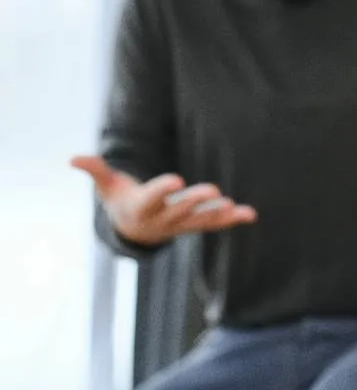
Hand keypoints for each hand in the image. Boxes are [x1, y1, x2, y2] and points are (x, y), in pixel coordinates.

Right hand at [71, 155, 256, 245]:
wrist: (132, 231)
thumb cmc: (120, 200)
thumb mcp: (108, 187)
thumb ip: (96, 171)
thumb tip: (73, 159)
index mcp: (141, 208)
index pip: (152, 199)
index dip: (163, 190)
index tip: (176, 179)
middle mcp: (162, 220)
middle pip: (180, 211)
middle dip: (196, 202)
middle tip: (213, 190)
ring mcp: (180, 225)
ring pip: (200, 221)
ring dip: (218, 215)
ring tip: (234, 206)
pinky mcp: (194, 226)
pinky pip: (214, 225)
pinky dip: (232, 220)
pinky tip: (250, 214)